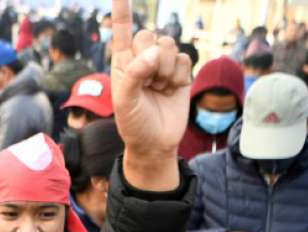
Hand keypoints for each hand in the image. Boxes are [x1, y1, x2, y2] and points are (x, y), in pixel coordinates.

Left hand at [110, 0, 191, 190]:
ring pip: (170, 45)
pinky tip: (172, 90)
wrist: (155, 143)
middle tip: (149, 83)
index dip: (122, 11)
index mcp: (122, 63)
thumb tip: (155, 53)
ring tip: (159, 89)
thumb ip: (134, 74)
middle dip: (151, 58)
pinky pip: (186, 59)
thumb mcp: (124, 102)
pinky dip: (180, 76)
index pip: (122, 31)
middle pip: (150, 36)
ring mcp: (162, 65)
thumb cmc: (133, 124)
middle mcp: (141, 60)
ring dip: (166, 69)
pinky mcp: (180, 73)